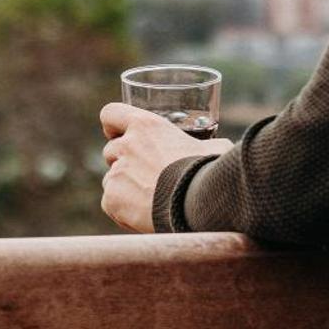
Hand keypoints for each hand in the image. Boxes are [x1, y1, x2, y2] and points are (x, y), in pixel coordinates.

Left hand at [99, 102, 234, 233]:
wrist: (199, 203)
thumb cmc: (210, 171)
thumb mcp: (214, 147)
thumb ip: (205, 144)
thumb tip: (218, 148)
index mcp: (146, 126)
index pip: (111, 113)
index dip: (113, 124)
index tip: (118, 133)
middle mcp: (126, 146)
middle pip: (110, 150)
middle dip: (123, 161)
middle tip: (144, 174)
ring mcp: (116, 174)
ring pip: (112, 179)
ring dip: (125, 186)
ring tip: (151, 199)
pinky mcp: (111, 200)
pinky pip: (111, 203)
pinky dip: (124, 209)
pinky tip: (145, 215)